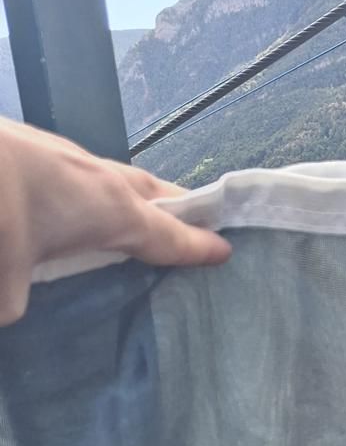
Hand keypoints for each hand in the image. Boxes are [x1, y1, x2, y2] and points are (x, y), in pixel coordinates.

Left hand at [0, 119, 231, 325]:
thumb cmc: (2, 217)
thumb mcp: (6, 286)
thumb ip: (17, 301)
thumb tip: (11, 301)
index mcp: (110, 211)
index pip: (167, 234)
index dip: (196, 248)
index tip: (224, 253)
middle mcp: (93, 177)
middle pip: (146, 191)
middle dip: (171, 205)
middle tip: (190, 220)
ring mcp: (55, 153)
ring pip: (105, 176)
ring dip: (121, 193)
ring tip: (127, 215)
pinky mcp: (20, 143)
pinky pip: (68, 169)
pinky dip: (79, 187)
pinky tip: (62, 201)